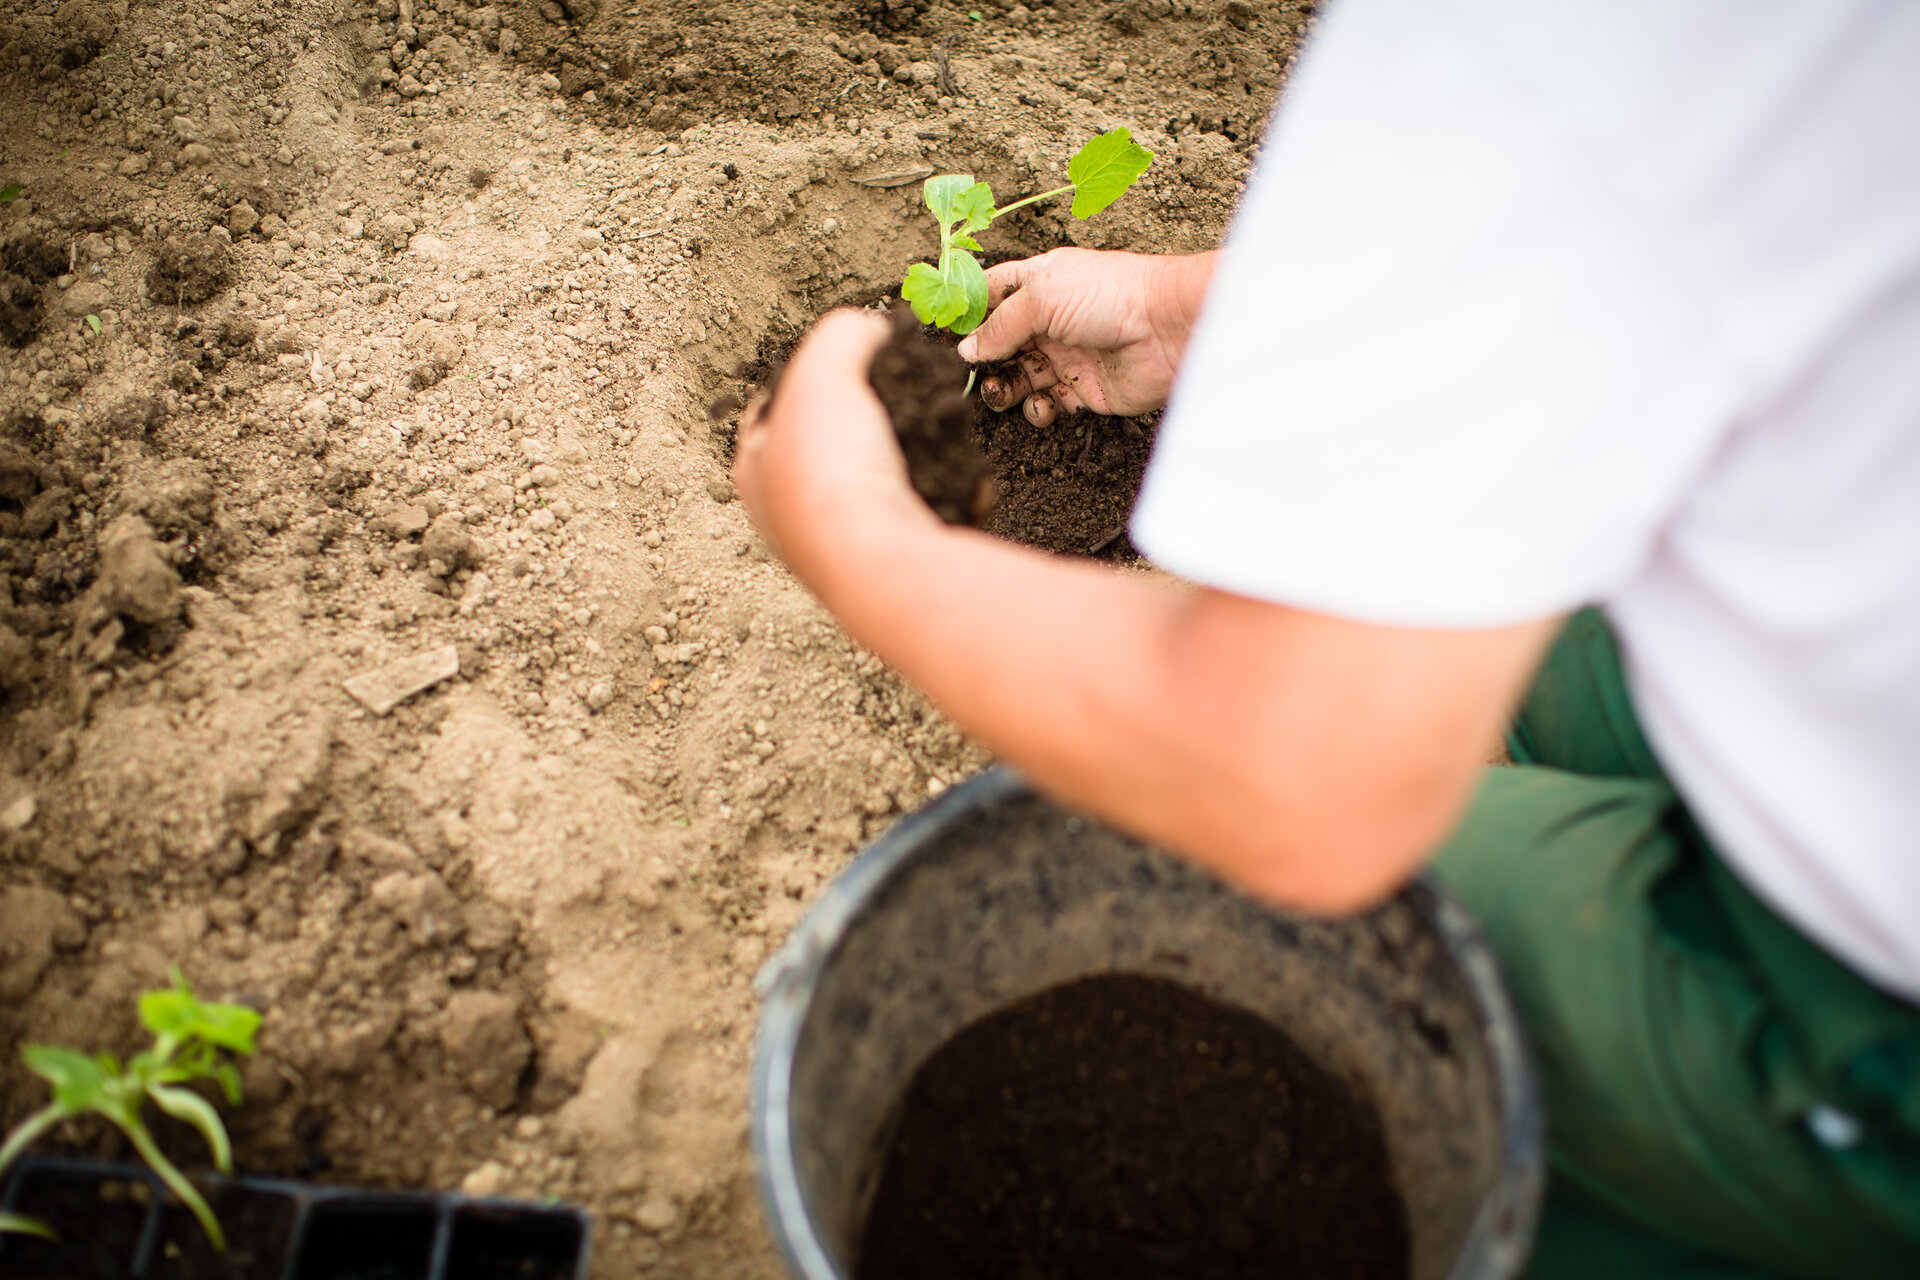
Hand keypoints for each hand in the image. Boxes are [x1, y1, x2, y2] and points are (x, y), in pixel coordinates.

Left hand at [732, 309, 939, 593]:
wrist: (882, 563)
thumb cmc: (834, 474)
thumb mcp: (827, 370)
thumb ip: (845, 334)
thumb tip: (870, 330)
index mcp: (756, 469)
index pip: (771, 409)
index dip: (807, 374)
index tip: (845, 358)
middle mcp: (790, 515)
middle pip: (830, 445)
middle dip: (868, 415)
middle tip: (901, 390)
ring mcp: (841, 543)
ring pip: (879, 481)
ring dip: (912, 453)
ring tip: (939, 427)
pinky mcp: (892, 562)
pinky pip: (922, 512)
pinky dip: (946, 490)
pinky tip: (962, 474)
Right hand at [956, 247, 1214, 426]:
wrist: (1168, 329)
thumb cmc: (1111, 295)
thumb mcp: (1042, 296)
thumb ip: (999, 325)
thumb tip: (967, 350)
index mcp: (1039, 283)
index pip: (990, 294)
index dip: (965, 312)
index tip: (940, 334)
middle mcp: (1050, 319)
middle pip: (998, 342)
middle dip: (979, 358)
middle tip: (966, 372)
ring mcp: (1065, 355)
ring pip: (1017, 376)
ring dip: (1001, 387)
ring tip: (999, 391)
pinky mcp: (1082, 390)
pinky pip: (1045, 404)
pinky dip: (1035, 410)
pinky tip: (1042, 404)